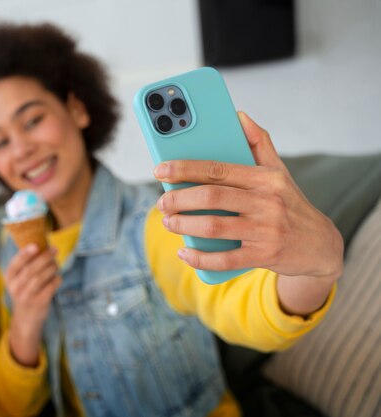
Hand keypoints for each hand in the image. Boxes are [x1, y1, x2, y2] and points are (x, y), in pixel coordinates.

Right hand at [4, 243, 60, 365]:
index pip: (15, 264)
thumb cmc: (26, 290)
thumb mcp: (20, 278)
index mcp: (9, 278)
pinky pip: (50, 288)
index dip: (25, 254)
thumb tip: (45, 244)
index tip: (36, 245)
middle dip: (44, 257)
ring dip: (51, 268)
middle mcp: (15, 288)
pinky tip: (58, 277)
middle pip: (31, 270)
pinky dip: (56, 280)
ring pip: (41, 278)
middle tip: (55, 249)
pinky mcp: (38, 304)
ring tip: (56, 264)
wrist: (26, 317)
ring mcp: (26, 297)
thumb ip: (28, 263)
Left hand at [153, 112, 342, 312]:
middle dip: (179, 200)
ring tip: (168, 222)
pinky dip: (201, 257)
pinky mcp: (265, 255)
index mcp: (265, 178)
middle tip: (161, 203)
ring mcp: (266, 230)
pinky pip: (226, 259)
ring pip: (215, 227)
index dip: (185, 169)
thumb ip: (258, 142)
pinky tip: (184, 252)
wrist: (320, 245)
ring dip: (184, 226)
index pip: (218, 169)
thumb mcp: (279, 171)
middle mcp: (267, 201)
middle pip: (212, 197)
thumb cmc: (290, 203)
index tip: (160, 170)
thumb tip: (237, 115)